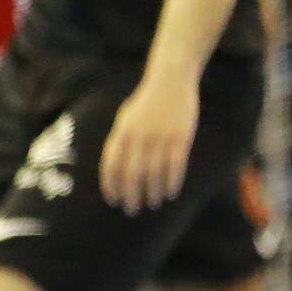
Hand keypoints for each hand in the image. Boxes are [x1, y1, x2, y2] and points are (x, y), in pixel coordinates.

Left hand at [101, 69, 198, 213]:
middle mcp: (138, 137)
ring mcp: (160, 137)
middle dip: (131, 195)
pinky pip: (175, 166)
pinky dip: (172, 182)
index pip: (111, 165)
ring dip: (152, 192)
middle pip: (132, 174)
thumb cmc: (145, 104)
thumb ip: (119, 142)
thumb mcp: (125, 119)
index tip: (113, 200)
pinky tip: (171, 193)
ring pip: (154, 173)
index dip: (111, 185)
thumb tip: (114, 171)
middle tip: (132, 209)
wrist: (170, 81)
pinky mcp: (180, 137)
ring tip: (152, 203)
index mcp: (121, 133)